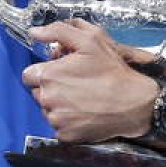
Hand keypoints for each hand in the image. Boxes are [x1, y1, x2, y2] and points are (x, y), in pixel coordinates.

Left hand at [20, 19, 157, 142]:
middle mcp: (47, 99)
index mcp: (49, 75)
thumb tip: (35, 32)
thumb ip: (58, 31)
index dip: (44, 71)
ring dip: (58, 104)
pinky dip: (67, 121)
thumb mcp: (90, 40)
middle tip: (74, 84)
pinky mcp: (65, 135)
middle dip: (50, 87)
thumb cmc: (113, 72)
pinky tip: (83, 112)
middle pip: (37, 92)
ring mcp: (56, 119)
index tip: (59, 72)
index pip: (29, 74)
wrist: (136, 103)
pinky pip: (57, 127)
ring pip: (46, 110)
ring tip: (81, 98)